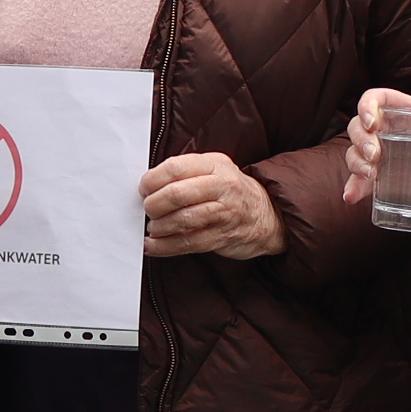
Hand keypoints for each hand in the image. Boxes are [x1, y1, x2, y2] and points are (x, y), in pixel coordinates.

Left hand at [142, 151, 282, 259]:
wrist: (267, 214)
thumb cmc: (230, 191)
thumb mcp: (213, 170)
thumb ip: (186, 173)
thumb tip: (148, 185)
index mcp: (215, 164)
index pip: (176, 168)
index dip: (153, 180)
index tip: (143, 189)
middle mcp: (222, 186)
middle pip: (178, 194)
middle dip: (155, 204)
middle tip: (147, 210)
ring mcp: (224, 213)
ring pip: (183, 220)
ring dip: (160, 227)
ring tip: (152, 228)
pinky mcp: (222, 236)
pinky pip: (189, 243)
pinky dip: (166, 246)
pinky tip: (154, 246)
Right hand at [337, 87, 410, 205]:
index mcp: (406, 111)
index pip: (376, 98)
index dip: (367, 106)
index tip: (371, 123)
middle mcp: (388, 129)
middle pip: (358, 126)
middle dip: (361, 140)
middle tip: (376, 157)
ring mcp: (381, 152)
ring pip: (355, 151)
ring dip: (356, 162)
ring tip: (371, 177)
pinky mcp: (380, 174)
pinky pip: (359, 178)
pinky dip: (354, 187)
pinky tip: (351, 197)